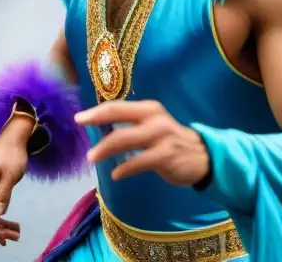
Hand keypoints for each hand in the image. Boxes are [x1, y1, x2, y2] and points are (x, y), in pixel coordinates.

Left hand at [76, 100, 209, 185]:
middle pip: (118, 115)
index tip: (78, 118)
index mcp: (149, 109)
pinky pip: (139, 162)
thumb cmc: (170, 140)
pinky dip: (124, 168)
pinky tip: (115, 174)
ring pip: (125, 138)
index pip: (117, 106)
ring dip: (105, 148)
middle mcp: (154, 118)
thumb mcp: (152, 126)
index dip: (96, 111)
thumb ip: (131, 125)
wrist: (202, 156)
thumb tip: (101, 128)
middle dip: (96, 120)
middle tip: (79, 126)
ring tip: (92, 157)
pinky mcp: (165, 156)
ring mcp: (160, 136)